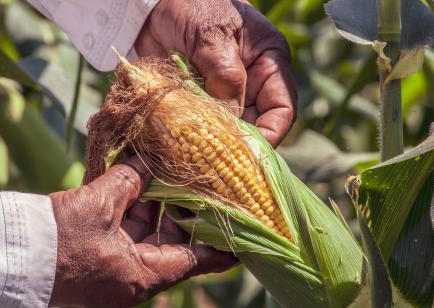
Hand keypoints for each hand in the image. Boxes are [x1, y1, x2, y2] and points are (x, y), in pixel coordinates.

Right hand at [48, 157, 236, 307]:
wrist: (10, 256)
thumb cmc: (59, 239)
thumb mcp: (99, 205)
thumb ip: (129, 181)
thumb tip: (148, 161)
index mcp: (143, 274)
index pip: (196, 260)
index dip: (221, 246)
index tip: (243, 236)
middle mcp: (133, 277)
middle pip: (172, 243)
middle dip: (182, 212)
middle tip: (200, 184)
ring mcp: (115, 269)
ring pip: (147, 235)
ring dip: (154, 207)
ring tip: (168, 176)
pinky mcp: (99, 258)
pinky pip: (125, 234)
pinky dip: (132, 211)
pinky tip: (137, 184)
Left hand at [135, 0, 296, 145]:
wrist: (151, 4)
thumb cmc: (191, 6)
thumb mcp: (212, 36)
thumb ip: (225, 76)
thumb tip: (232, 122)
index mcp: (269, 63)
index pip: (282, 109)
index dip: (270, 135)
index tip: (249, 155)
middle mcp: (250, 82)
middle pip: (255, 125)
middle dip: (239, 146)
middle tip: (217, 165)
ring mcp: (223, 93)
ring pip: (228, 130)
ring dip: (213, 145)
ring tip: (197, 158)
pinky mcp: (198, 100)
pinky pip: (202, 126)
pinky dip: (193, 137)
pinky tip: (181, 146)